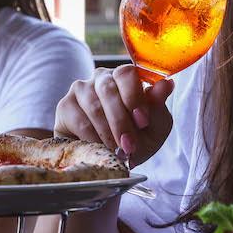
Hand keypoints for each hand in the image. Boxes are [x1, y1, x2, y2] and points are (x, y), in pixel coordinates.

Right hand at [55, 65, 174, 168]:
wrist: (111, 159)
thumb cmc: (136, 138)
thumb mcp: (154, 126)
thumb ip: (158, 106)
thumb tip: (167, 84)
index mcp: (125, 78)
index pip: (126, 73)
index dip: (134, 97)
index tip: (142, 122)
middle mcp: (102, 78)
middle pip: (108, 89)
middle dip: (121, 121)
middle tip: (129, 145)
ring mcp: (81, 89)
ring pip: (93, 105)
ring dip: (107, 132)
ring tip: (116, 151)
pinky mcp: (65, 105)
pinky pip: (78, 120)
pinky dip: (91, 138)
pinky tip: (100, 148)